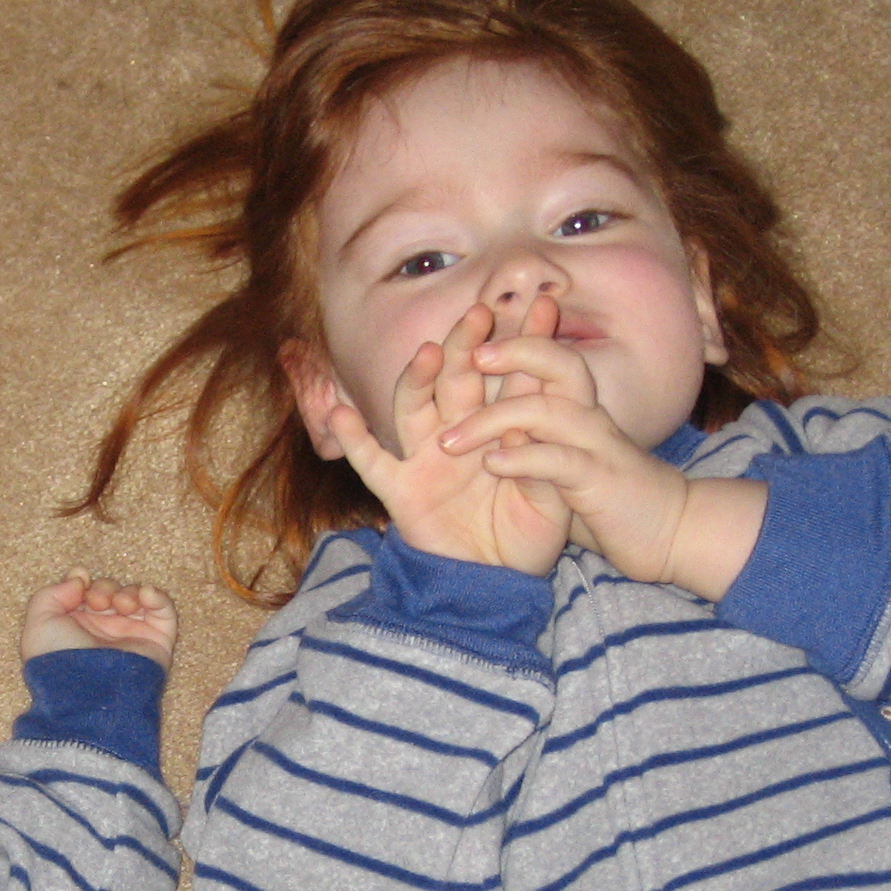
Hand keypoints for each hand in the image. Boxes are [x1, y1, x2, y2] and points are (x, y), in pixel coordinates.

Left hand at [22, 569, 176, 668]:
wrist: (90, 693)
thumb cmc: (60, 661)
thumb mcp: (39, 624)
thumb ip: (50, 594)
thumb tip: (78, 580)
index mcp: (74, 628)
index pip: (82, 593)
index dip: (81, 580)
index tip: (80, 579)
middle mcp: (102, 631)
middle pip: (108, 591)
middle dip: (103, 588)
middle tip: (97, 601)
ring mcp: (130, 635)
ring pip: (134, 598)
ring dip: (127, 592)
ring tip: (120, 605)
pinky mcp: (156, 641)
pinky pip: (163, 611)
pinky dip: (156, 596)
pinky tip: (144, 595)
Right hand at [330, 301, 570, 575]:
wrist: (499, 585)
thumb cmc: (529, 535)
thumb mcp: (551, 493)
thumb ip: (538, 454)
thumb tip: (520, 415)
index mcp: (500, 427)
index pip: (512, 375)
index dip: (524, 341)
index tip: (542, 305)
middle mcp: (459, 432)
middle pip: (458, 378)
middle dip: (467, 345)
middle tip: (480, 315)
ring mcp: (426, 458)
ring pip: (415, 406)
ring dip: (419, 378)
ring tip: (430, 354)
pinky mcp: (401, 490)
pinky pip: (371, 462)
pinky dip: (353, 439)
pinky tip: (340, 414)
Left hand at [438, 305, 765, 596]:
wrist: (669, 534)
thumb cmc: (611, 496)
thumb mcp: (570, 460)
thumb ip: (539, 440)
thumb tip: (497, 433)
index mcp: (579, 411)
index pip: (552, 360)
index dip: (519, 342)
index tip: (475, 342)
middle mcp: (588, 419)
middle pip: (559, 364)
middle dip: (517, 351)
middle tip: (473, 354)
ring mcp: (596, 447)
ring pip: (547, 411)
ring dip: (493, 420)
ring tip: (450, 440)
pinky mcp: (598, 481)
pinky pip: (558, 461)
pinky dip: (522, 460)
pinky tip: (492, 464)